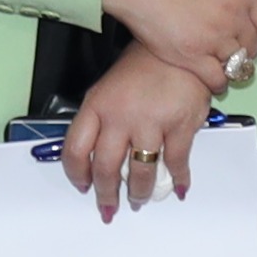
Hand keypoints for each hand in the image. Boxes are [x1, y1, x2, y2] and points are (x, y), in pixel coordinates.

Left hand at [65, 52, 214, 221]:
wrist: (180, 49)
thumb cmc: (144, 67)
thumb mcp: (108, 89)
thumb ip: (100, 121)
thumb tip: (99, 159)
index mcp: (97, 106)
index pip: (75, 149)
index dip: (76, 174)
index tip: (83, 186)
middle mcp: (120, 116)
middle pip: (105, 167)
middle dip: (106, 194)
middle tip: (109, 207)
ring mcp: (151, 122)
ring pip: (140, 171)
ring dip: (139, 192)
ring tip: (139, 199)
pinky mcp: (181, 124)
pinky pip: (176, 162)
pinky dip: (179, 179)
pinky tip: (178, 187)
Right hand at [100, 0, 256, 91]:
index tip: (248, 31)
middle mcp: (233, 18)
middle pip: (253, 46)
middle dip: (245, 48)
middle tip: (232, 48)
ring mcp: (213, 39)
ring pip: (238, 64)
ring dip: (232, 66)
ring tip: (221, 63)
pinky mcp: (191, 57)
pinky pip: (217, 80)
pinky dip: (218, 83)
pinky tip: (212, 79)